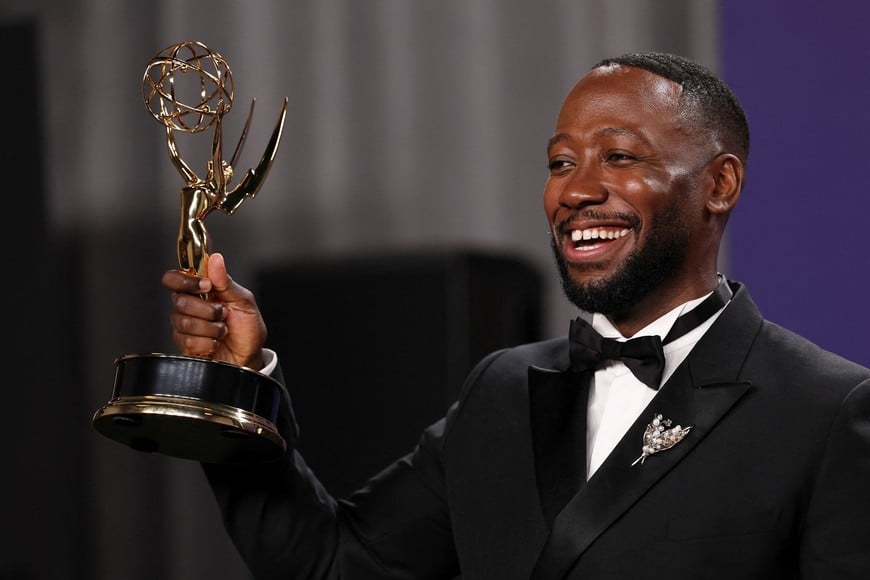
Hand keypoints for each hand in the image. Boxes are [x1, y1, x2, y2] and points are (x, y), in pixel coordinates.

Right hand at [161, 252, 266, 368]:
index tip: (206, 286)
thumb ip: (226, 282)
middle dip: (208, 310)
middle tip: (223, 314)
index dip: (186, 281)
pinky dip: (209, 343)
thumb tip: (215, 258)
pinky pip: (188, 341)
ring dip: (211, 328)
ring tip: (223, 330)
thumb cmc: (247, 327)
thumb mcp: (243, 301)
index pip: (174, 278)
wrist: (249, 355)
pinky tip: (215, 342)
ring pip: (184, 322)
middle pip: (179, 301)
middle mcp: (188, 306)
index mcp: (200, 290)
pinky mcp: (185, 345)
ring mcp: (184, 326)